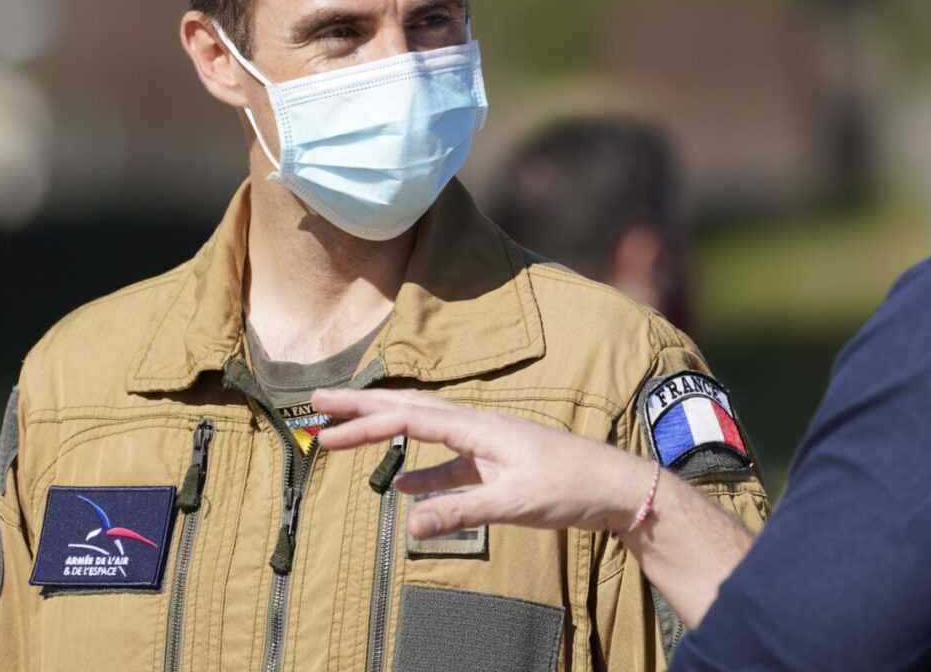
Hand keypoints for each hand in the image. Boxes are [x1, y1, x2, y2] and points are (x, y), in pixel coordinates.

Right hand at [312, 387, 655, 538]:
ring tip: (346, 440)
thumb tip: (409, 526)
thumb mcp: (512, 502)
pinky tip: (402, 487)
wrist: (613, 486)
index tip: (324, 417)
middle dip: (362, 409)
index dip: (362, 417)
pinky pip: (446, 464)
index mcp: (477, 426)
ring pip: (424, 433)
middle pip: (408, 411)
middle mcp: (477, 426)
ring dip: (385, 437)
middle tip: (317, 405)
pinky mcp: (496, 466)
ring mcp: (486, 444)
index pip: (408, 416)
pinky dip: (420, 472)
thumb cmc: (569, 487)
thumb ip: (460, 511)